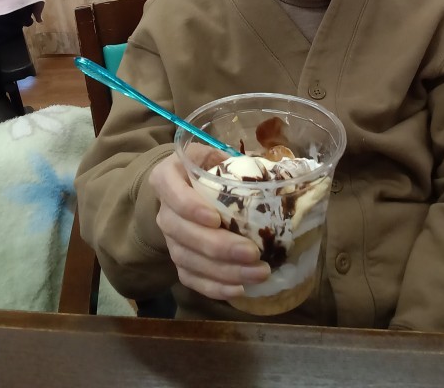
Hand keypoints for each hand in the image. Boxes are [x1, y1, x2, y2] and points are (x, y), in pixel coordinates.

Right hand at [149, 148, 270, 300]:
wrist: (185, 188)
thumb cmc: (208, 168)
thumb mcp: (218, 156)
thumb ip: (239, 163)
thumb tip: (279, 175)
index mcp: (168, 175)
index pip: (172, 191)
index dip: (191, 207)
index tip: (216, 219)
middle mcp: (164, 209)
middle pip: (183, 232)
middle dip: (220, 246)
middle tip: (253, 253)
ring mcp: (169, 238)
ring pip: (188, 259)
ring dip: (224, 271)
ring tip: (258, 273)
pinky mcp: (178, 259)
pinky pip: (190, 278)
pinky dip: (214, 287)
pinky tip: (240, 288)